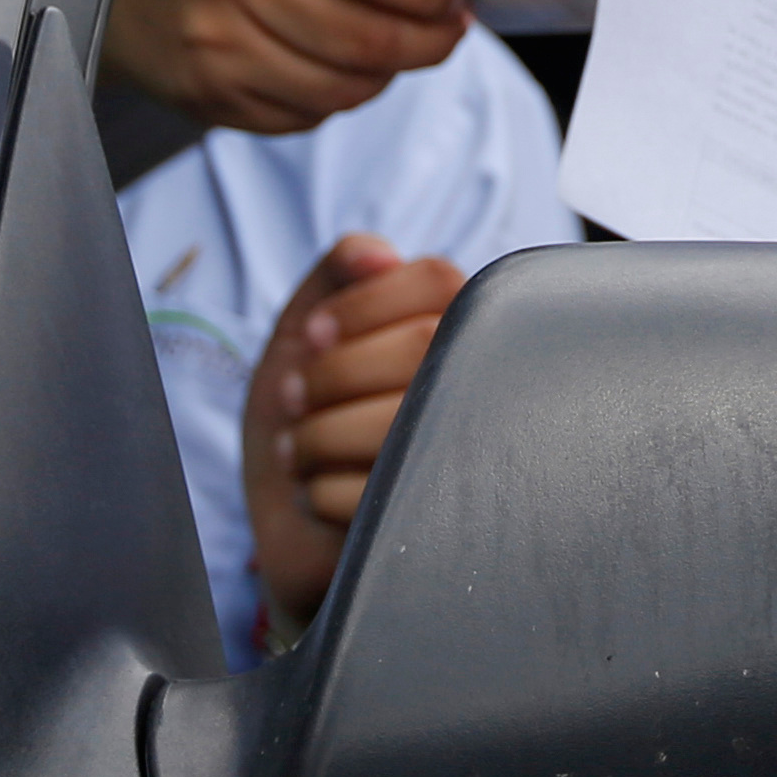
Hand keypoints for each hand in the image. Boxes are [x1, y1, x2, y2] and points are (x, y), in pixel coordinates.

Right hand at [107, 0, 467, 136]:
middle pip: (371, 39)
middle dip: (429, 40)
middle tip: (442, 26)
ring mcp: (215, 44)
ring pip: (346, 88)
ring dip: (386, 72)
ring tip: (384, 40)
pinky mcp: (208, 95)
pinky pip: (308, 115)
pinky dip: (337, 95)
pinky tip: (325, 58)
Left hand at [242, 232, 467, 636]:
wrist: (294, 523)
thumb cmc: (309, 412)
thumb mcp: (309, 326)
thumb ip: (339, 269)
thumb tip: (377, 253)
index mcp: (457, 330)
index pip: (438, 280)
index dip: (364, 304)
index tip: (312, 335)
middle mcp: (482, 387)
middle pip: (419, 347)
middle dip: (332, 373)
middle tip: (293, 398)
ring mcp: (472, 455)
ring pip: (403, 421)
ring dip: (319, 436)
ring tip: (298, 450)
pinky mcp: (444, 523)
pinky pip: (382, 493)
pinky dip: (324, 493)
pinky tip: (317, 495)